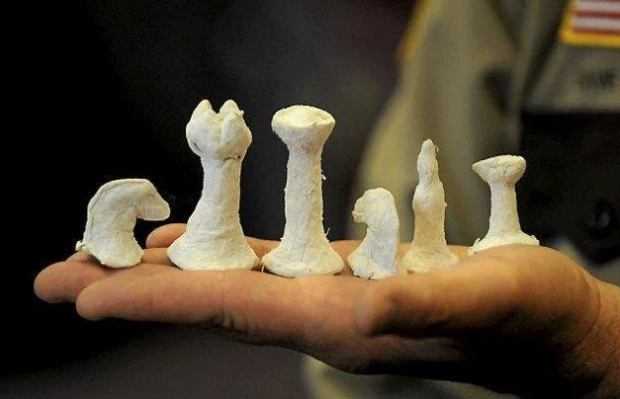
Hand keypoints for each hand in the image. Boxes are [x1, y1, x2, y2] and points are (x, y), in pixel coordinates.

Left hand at [34, 224, 619, 397]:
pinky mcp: (341, 280)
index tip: (87, 293)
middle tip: (57, 278)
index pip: (232, 311)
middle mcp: (321, 316)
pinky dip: (216, 256)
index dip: (158, 302)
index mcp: (344, 323)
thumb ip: (426, 307)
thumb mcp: (490, 301)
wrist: (544, 330)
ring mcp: (326, 299)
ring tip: (103, 258)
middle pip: (209, 301)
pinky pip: (262, 268)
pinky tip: (184, 246)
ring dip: (162, 272)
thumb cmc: (527, 317)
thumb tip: (368, 310)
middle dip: (132, 290)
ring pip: (226, 283)